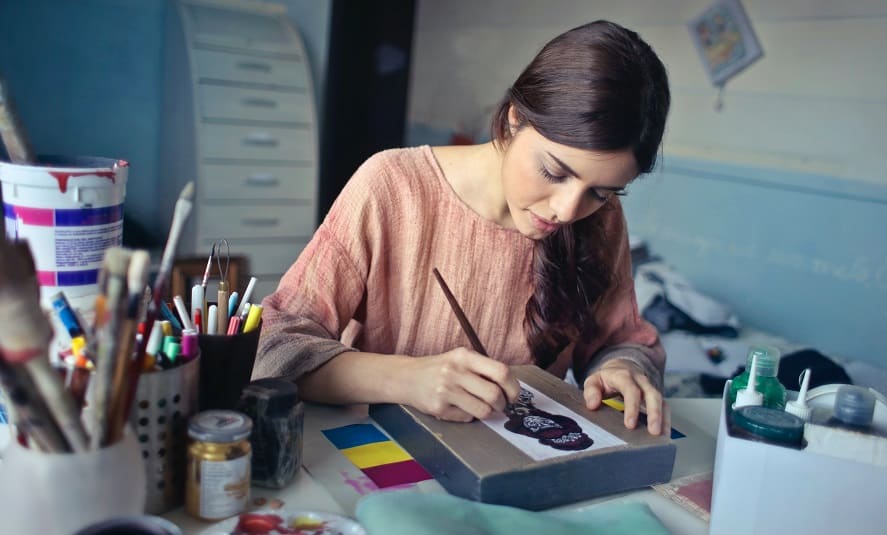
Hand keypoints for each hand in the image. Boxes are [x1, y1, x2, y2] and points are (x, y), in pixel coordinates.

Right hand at [403, 348, 520, 421]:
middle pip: (494, 394)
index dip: (513, 387)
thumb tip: (511, 388)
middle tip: (499, 405)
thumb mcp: (460, 359)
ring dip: (487, 412)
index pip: (501, 371)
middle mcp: (455, 371)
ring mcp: (446, 390)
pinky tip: (459, 407)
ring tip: (481, 407)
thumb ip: (483, 369)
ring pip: (483, 410)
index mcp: (465, 356)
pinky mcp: (438, 407)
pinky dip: (468, 415)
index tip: (513, 395)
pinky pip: (467, 418)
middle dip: (502, 405)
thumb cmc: (440, 369)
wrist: (406, 377)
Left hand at [582, 359, 669, 434]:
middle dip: (654, 413)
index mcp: (624, 376)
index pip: (631, 390)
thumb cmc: (607, 378)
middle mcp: (640, 380)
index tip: (630, 425)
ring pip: (661, 401)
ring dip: (663, 419)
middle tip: (653, 432)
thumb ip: (591, 391)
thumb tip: (593, 405)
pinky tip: (664, 434)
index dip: (632, 407)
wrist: (621, 366)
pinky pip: (664, 406)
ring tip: (662, 436)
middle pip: (652, 394)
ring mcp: (650, 387)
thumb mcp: (593, 380)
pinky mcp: (655, 396)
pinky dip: (666, 420)